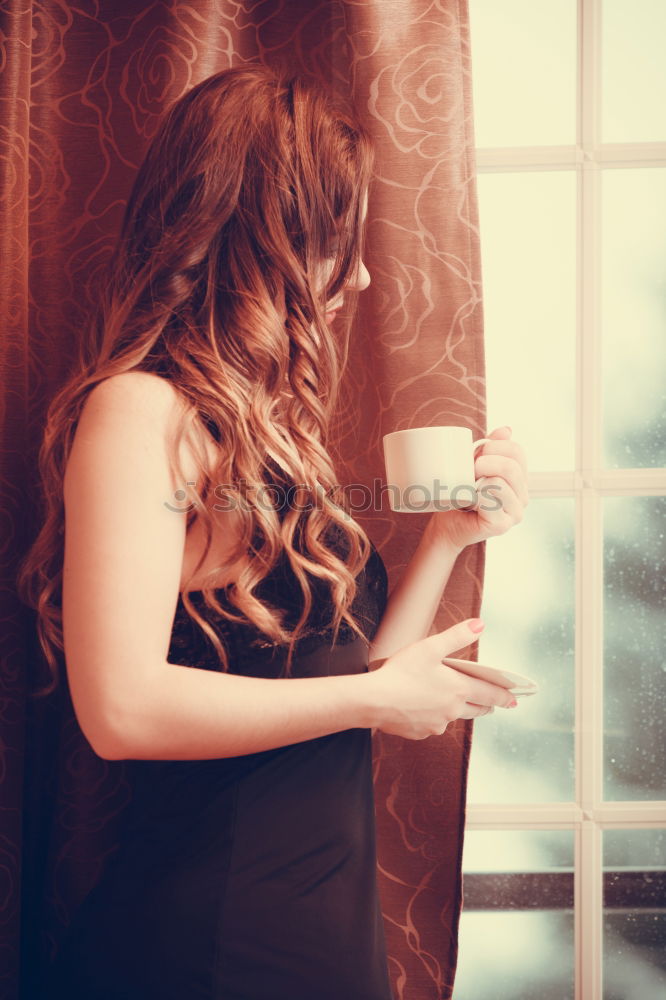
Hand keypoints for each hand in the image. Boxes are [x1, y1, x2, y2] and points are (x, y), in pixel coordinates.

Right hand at [366, 618, 518, 739]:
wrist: (374, 700)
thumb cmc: (401, 672)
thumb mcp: (430, 647)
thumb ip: (457, 636)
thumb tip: (479, 625)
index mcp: (458, 689)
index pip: (490, 694)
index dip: (503, 696)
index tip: (514, 700)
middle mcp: (453, 710)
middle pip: (477, 709)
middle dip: (485, 705)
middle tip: (490, 704)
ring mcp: (437, 724)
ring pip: (454, 718)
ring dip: (458, 711)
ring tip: (453, 703)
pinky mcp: (422, 732)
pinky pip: (434, 725)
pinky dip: (433, 717)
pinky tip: (423, 708)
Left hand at [428, 426, 528, 550]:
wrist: (447, 523)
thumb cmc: (461, 493)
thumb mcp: (475, 465)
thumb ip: (491, 447)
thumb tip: (506, 429)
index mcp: (520, 479)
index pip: (517, 452)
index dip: (495, 446)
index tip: (478, 453)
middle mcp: (523, 496)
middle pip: (511, 467)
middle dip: (485, 462)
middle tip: (470, 470)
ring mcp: (515, 513)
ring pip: (500, 483)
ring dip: (478, 481)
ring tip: (469, 487)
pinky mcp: (502, 525)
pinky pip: (490, 501)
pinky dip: (477, 496)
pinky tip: (471, 501)